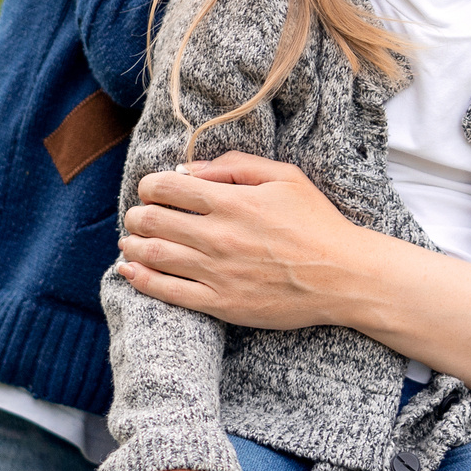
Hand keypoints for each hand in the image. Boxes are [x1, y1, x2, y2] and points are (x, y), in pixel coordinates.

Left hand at [118, 155, 373, 329]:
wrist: (343, 276)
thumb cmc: (317, 223)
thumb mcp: (286, 177)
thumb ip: (237, 167)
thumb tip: (193, 169)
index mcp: (232, 202)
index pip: (169, 188)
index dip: (150, 185)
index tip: (150, 188)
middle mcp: (218, 236)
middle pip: (155, 220)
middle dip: (137, 214)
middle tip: (136, 214)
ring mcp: (216, 273)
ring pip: (156, 255)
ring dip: (133, 244)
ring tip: (128, 239)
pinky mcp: (220, 304)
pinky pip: (169, 292)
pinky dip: (142, 280)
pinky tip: (128, 271)